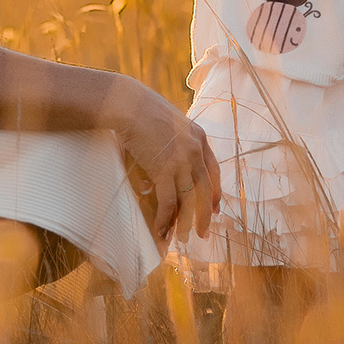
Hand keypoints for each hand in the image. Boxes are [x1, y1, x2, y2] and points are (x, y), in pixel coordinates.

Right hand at [110, 85, 220, 246]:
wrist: (128, 104)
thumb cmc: (141, 110)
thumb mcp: (168, 122)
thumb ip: (174, 141)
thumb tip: (167, 162)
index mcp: (199, 137)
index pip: (213, 171)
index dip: (214, 193)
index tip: (215, 209)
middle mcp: (195, 150)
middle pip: (205, 189)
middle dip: (205, 214)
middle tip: (204, 233)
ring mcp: (182, 161)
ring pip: (189, 200)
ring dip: (186, 222)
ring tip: (185, 239)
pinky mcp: (165, 170)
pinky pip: (169, 202)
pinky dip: (166, 220)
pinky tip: (162, 231)